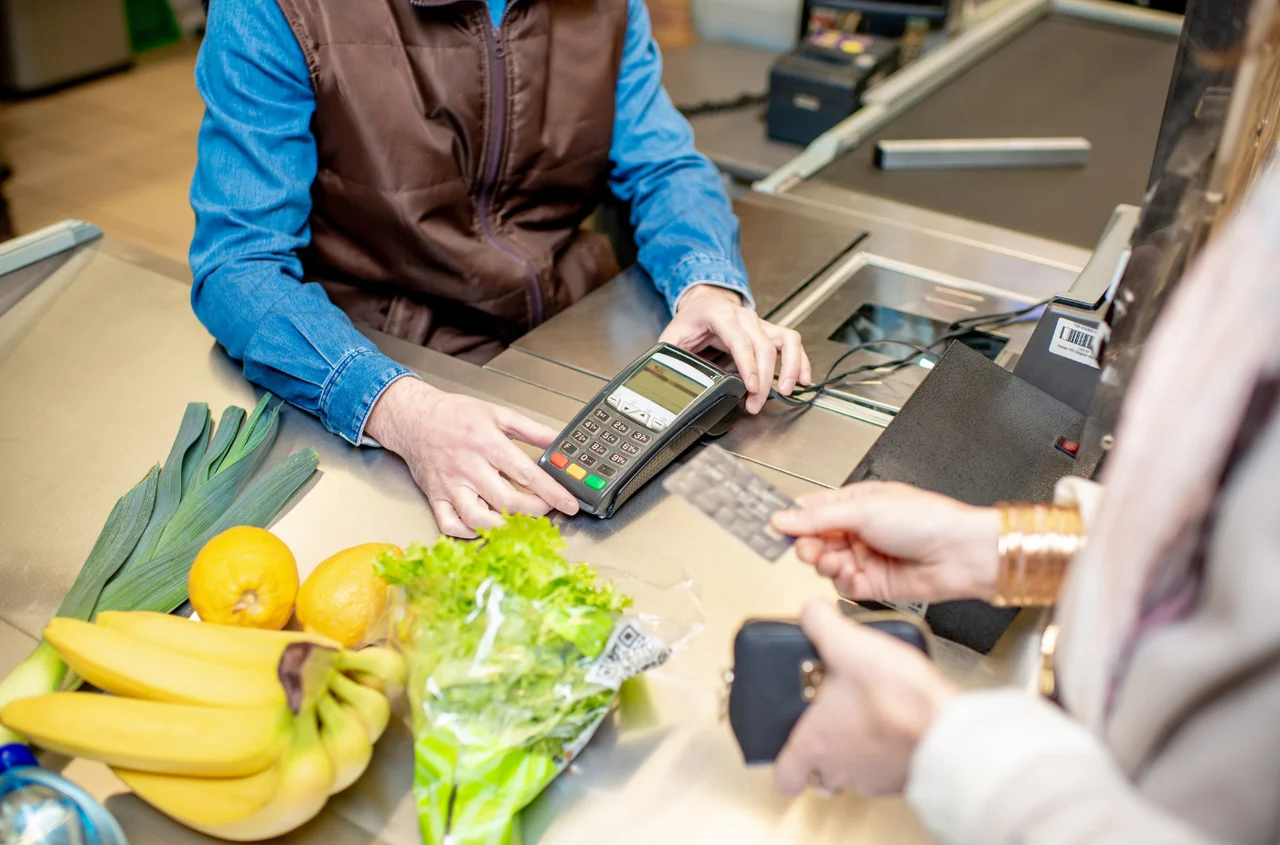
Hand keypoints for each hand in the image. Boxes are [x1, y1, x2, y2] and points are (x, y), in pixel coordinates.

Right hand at [366, 377, 578, 537]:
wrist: (413, 418)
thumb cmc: (455, 414)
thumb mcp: (498, 413)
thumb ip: (532, 429)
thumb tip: (559, 441)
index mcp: (486, 442)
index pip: (526, 474)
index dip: (552, 492)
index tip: (569, 503)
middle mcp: (468, 466)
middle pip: (506, 501)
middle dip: (534, 511)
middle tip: (548, 509)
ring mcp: (450, 485)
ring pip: (478, 519)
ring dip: (505, 527)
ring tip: (520, 523)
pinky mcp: (435, 496)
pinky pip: (450, 524)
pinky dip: (468, 533)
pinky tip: (484, 528)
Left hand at [659, 285, 810, 413]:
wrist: (703, 303)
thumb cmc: (689, 321)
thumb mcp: (672, 337)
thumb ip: (670, 357)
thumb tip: (669, 378)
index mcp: (719, 314)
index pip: (739, 340)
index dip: (748, 365)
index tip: (751, 387)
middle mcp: (744, 316)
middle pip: (764, 346)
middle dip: (764, 379)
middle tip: (757, 403)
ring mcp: (759, 323)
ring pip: (786, 340)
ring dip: (790, 366)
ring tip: (787, 390)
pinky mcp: (769, 331)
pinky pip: (791, 342)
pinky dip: (800, 360)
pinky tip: (802, 379)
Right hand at [770, 482, 999, 603]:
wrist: (960, 553)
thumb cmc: (927, 519)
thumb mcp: (864, 510)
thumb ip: (818, 518)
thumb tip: (783, 518)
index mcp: (855, 504)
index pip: (811, 511)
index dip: (792, 520)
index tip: (772, 526)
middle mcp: (857, 530)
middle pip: (813, 540)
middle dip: (806, 545)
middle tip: (806, 548)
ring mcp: (864, 557)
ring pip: (825, 565)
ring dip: (825, 564)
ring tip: (833, 560)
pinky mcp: (872, 584)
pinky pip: (843, 586)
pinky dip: (842, 581)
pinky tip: (851, 574)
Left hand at [775, 600, 957, 797]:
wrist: (946, 727)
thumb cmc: (896, 698)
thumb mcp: (848, 644)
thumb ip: (820, 623)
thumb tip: (811, 612)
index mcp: (816, 744)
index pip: (785, 777)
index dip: (784, 763)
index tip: (786, 747)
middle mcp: (841, 769)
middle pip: (818, 777)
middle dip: (820, 755)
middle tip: (826, 726)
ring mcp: (873, 779)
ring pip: (852, 775)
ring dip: (853, 752)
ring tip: (861, 720)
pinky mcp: (901, 779)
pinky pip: (885, 772)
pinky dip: (884, 753)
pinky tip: (892, 725)